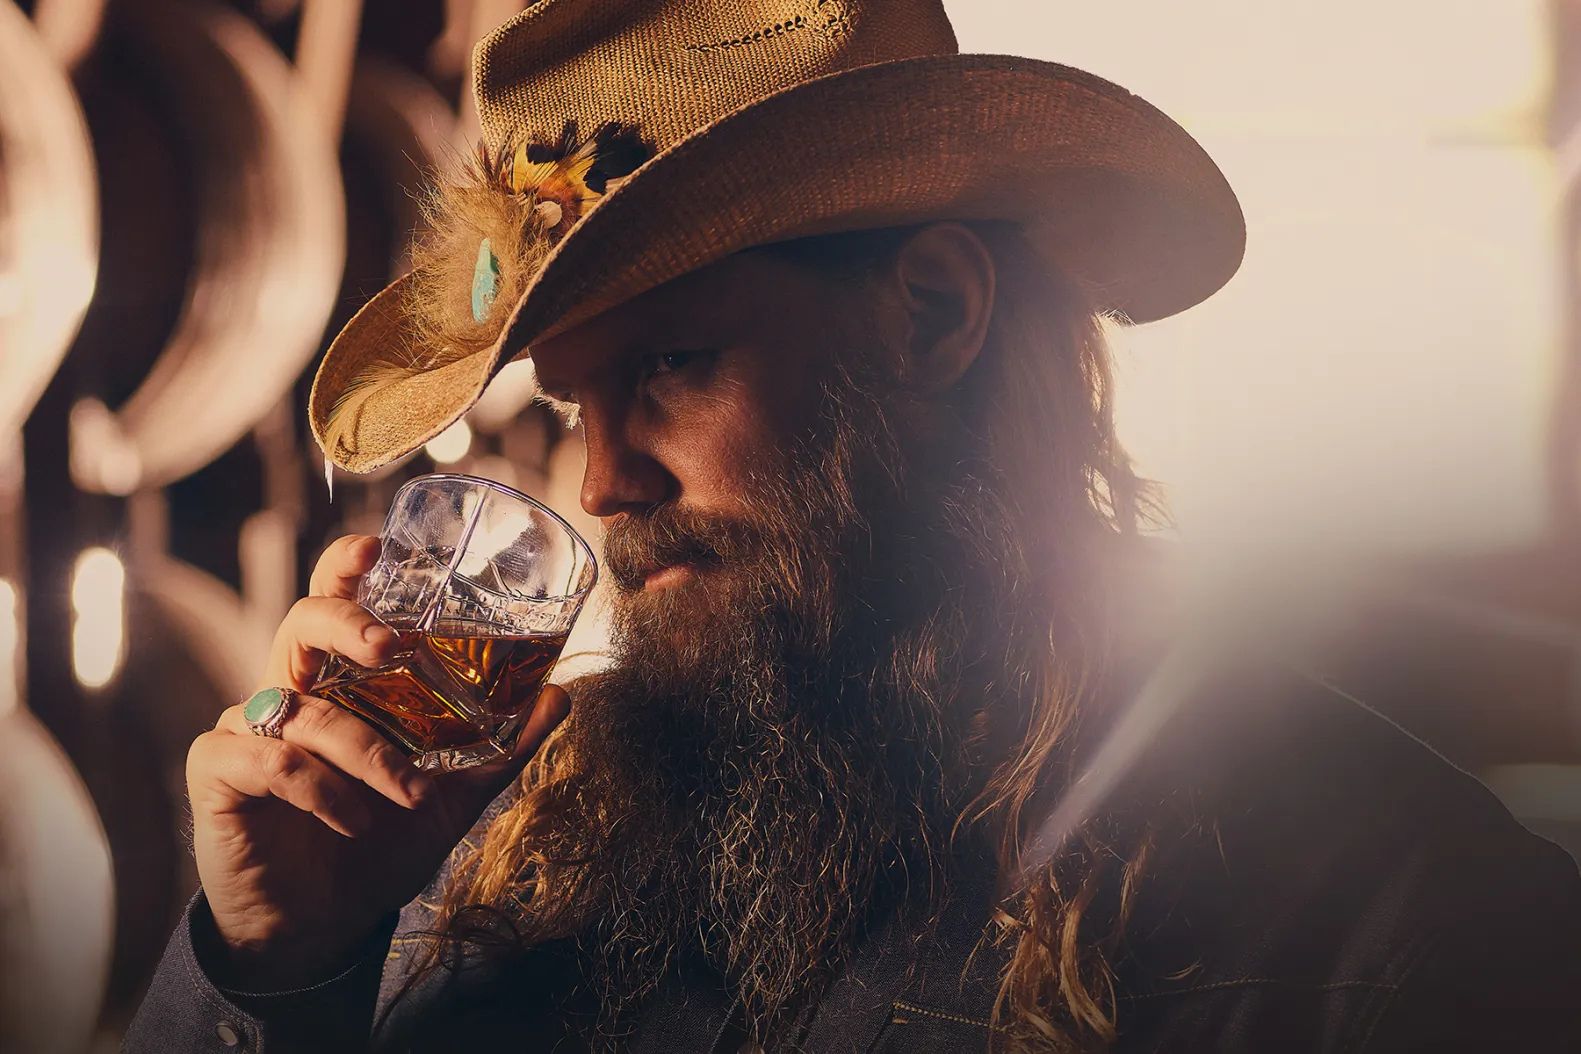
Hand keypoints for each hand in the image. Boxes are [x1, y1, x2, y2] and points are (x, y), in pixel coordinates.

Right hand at [185, 535, 570, 988]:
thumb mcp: (452, 796)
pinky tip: (348, 819)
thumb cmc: (379, 846)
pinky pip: (264, 758)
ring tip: (405, 794)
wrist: (323, 926)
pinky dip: (316, 786)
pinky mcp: (218, 774)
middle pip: (299, 620)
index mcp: (341, 683)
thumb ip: (501, 747)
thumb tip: (560, 697)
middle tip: (390, 646)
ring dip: (360, 748)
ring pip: (296, 704)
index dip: (344, 566)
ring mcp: (250, 730)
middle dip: (345, 622)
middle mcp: (292, 692)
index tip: (375, 547)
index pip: (333, 601)